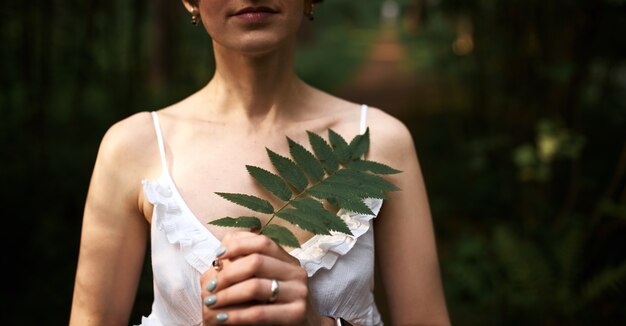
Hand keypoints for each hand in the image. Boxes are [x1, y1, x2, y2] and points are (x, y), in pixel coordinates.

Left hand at [200, 231, 322, 324]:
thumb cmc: (277, 305)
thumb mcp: (265, 281)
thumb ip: (247, 265)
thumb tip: (221, 255)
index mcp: (288, 260)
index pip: (262, 242)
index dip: (237, 245)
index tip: (217, 256)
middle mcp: (296, 272)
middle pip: (256, 262)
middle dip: (228, 274)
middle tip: (210, 287)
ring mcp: (299, 292)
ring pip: (255, 286)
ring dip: (227, 295)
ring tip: (211, 302)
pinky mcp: (296, 314)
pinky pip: (259, 312)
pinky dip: (236, 315)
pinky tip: (223, 318)